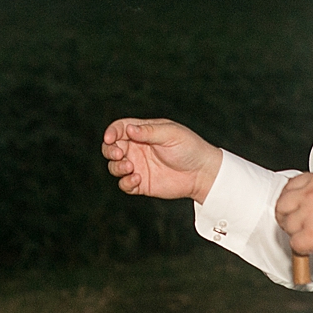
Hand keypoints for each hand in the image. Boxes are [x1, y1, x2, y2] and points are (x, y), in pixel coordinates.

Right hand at [102, 118, 221, 203]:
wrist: (202, 173)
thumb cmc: (189, 148)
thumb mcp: (170, 134)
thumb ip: (149, 131)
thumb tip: (128, 129)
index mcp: (143, 132)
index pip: (119, 129)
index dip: (111, 132)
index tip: (110, 138)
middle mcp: (137, 149)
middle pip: (111, 147)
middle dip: (109, 150)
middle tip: (119, 154)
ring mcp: (138, 166)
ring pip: (114, 166)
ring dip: (116, 167)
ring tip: (130, 167)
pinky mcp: (141, 184)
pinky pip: (124, 184)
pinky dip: (125, 182)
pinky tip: (137, 179)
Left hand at [274, 173, 312, 259]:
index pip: (291, 186)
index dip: (289, 199)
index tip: (291, 208)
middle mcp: (311, 194)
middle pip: (282, 204)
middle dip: (285, 216)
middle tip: (293, 226)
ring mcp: (309, 213)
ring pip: (288, 226)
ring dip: (297, 234)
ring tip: (310, 238)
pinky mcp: (312, 234)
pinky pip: (295, 244)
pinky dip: (303, 249)